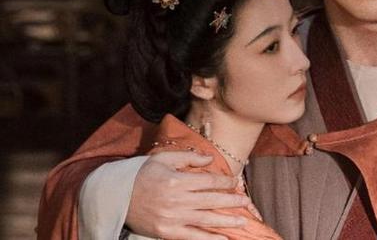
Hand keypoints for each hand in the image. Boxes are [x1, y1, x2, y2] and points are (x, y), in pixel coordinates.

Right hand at [126, 151, 249, 239]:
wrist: (116, 196)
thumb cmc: (142, 173)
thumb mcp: (164, 158)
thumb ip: (188, 157)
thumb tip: (210, 158)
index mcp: (177, 180)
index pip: (208, 181)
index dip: (225, 181)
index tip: (235, 181)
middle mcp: (177, 200)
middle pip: (211, 201)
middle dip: (231, 202)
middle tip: (247, 202)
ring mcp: (172, 219)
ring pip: (205, 220)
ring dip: (226, 222)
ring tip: (242, 222)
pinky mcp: (166, 233)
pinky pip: (192, 237)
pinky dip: (208, 239)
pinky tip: (222, 238)